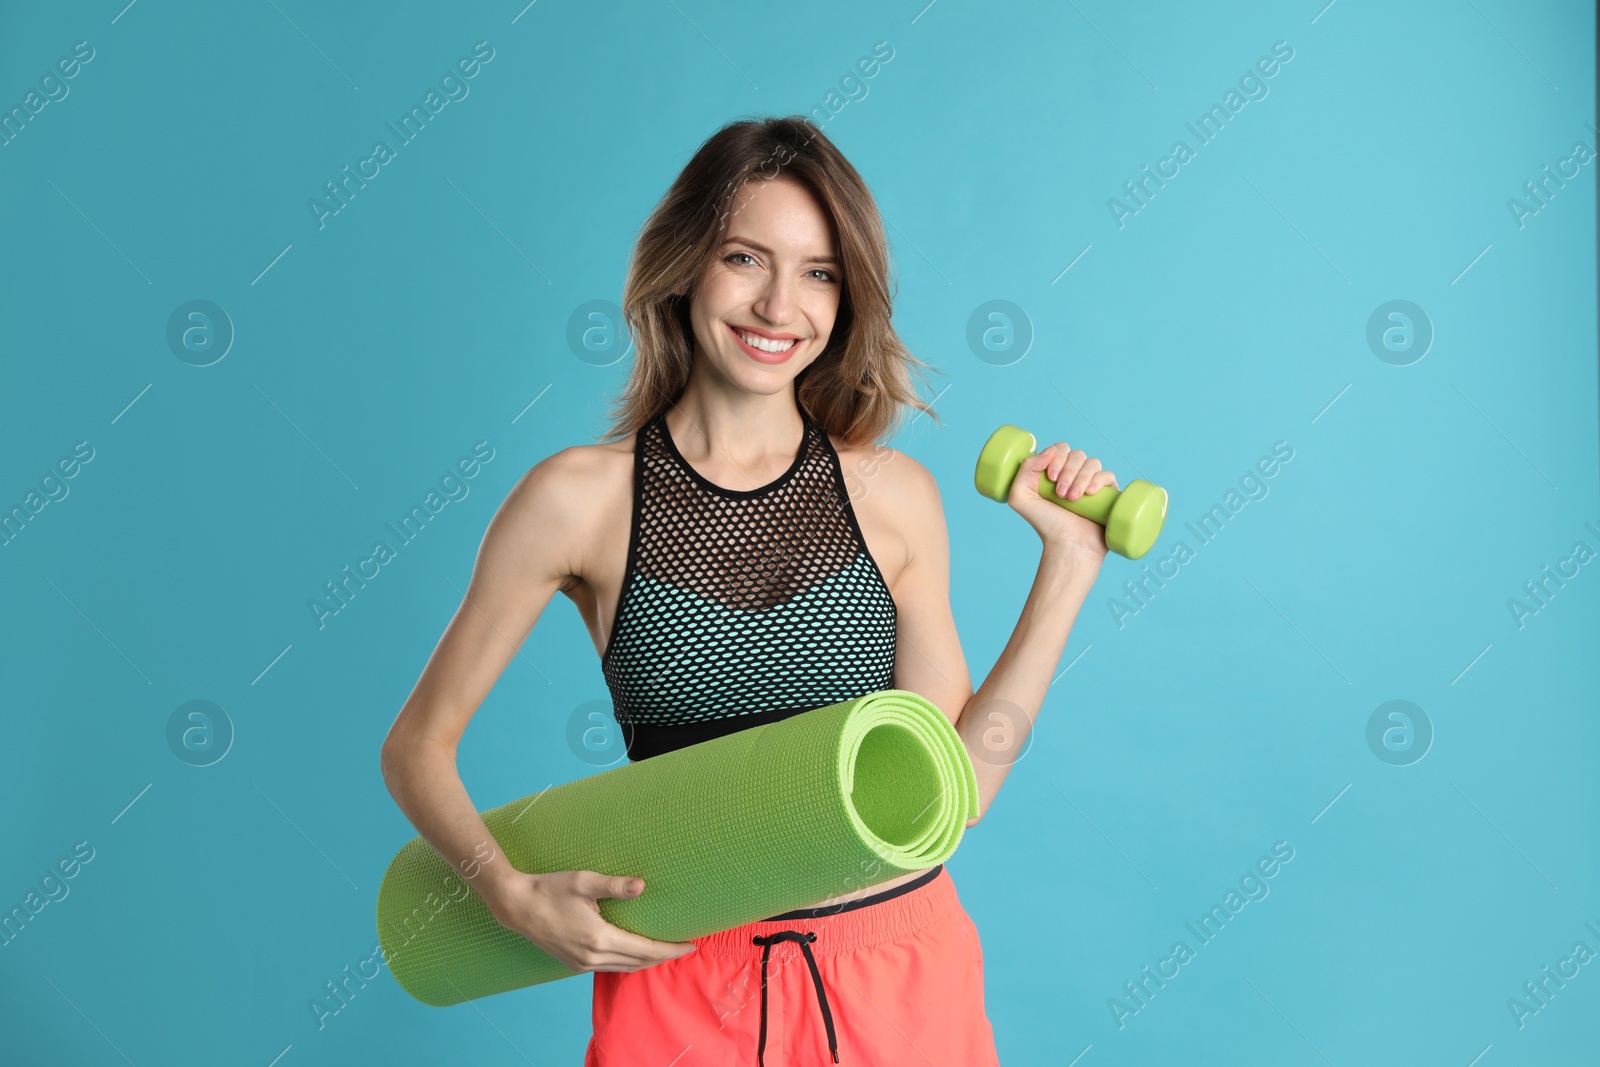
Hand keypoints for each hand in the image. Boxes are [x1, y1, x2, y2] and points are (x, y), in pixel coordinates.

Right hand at [485, 869, 698, 973]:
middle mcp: (591, 957)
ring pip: (623, 968)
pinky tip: (634, 953)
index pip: (644, 950)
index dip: (669, 950)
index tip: (689, 946)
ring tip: (664, 951)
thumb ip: (614, 885)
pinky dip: (627, 962)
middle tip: (683, 948)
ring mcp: (580, 964)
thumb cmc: (549, 889)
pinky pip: (608, 967)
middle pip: (638, 963)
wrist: (516, 905)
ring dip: (645, 962)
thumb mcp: (583, 881)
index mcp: (598, 938)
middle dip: (662, 957)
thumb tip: (642, 886)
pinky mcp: (573, 964)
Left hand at [1006, 442, 1118, 561]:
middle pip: (1077, 454)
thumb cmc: (1044, 523)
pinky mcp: (1107, 493)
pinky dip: (1099, 480)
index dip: (1056, 457)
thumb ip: (1025, 469)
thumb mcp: (1019, 497)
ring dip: (1081, 478)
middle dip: (1068, 471)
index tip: (1050, 477)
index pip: (1060, 448)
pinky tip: (1090, 493)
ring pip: (1092, 463)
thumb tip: (1050, 450)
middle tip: (1061, 494)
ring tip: (1073, 499)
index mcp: (1055, 470)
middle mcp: (1074, 474)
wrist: (1067, 544)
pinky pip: (1108, 475)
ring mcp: (1092, 482)